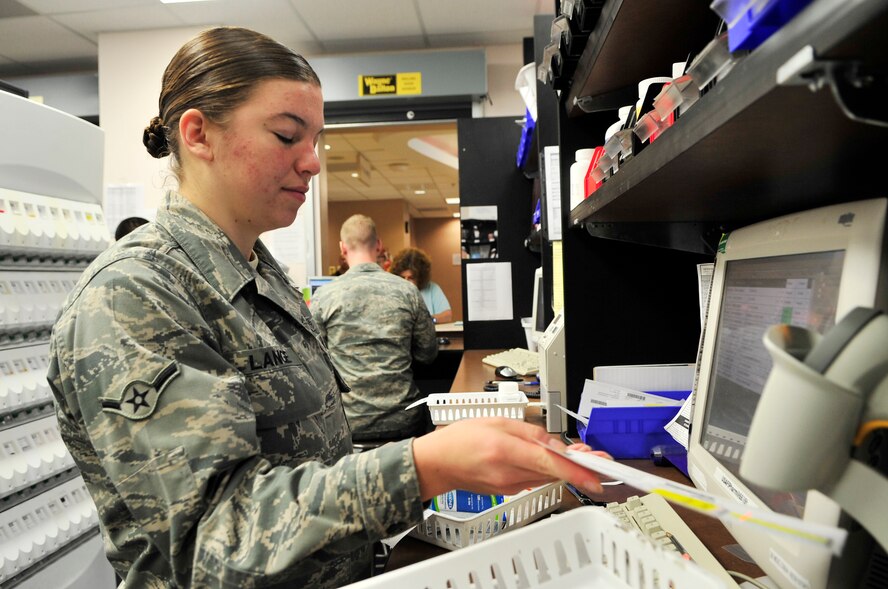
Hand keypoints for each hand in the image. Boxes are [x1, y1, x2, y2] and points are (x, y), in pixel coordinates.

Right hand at [412, 417, 607, 498]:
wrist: (437, 464)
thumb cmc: (460, 439)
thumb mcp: (496, 422)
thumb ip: (530, 432)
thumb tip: (556, 445)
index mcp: (506, 452)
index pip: (549, 464)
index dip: (577, 471)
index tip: (597, 476)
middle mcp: (509, 474)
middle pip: (553, 472)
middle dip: (578, 465)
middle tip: (600, 459)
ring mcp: (509, 486)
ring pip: (546, 476)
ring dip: (563, 467)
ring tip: (579, 454)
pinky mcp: (509, 490)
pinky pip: (534, 479)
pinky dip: (546, 470)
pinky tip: (549, 460)